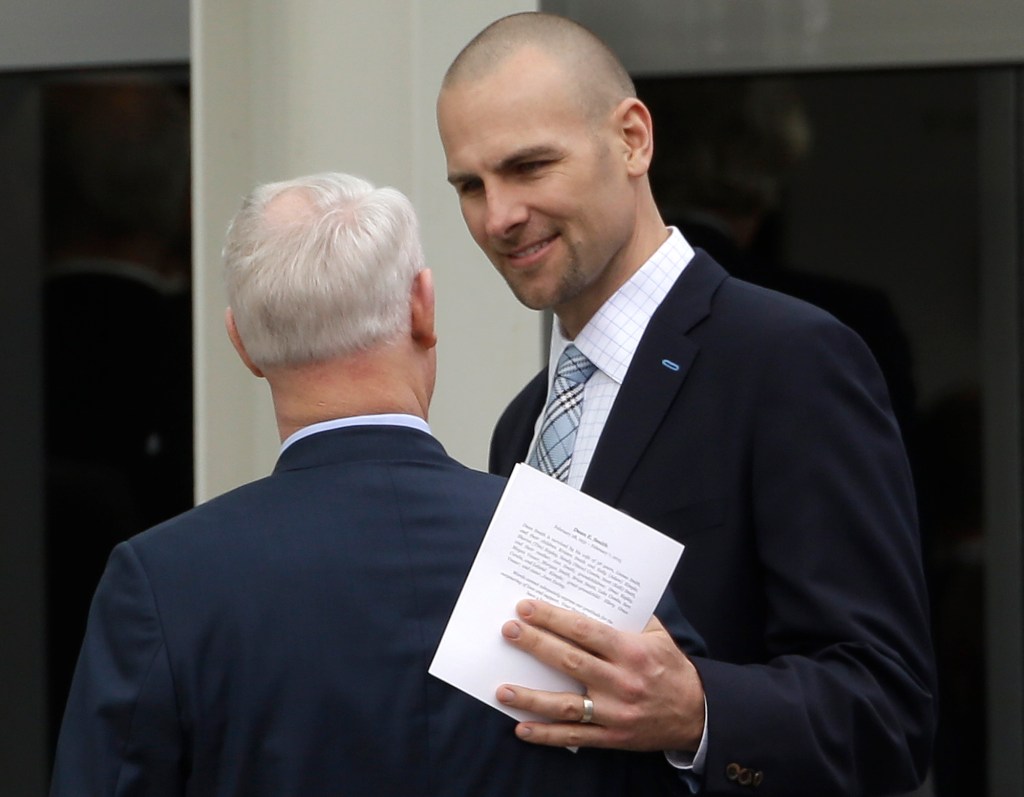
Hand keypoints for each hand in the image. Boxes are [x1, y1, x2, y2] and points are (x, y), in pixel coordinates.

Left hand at [496, 599, 704, 750]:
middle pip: (570, 661)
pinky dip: (546, 734)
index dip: (553, 618)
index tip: (526, 608)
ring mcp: (615, 712)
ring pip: (566, 704)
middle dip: (536, 644)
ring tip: (502, 689)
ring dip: (531, 697)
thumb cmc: (672, 668)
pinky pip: (574, 736)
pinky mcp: (613, 737)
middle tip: (508, 631)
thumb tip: (597, 594)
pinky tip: (522, 728)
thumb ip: (630, 616)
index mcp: (632, 651)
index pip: (585, 630)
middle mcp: (622, 681)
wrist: (698, 714)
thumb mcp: (658, 636)